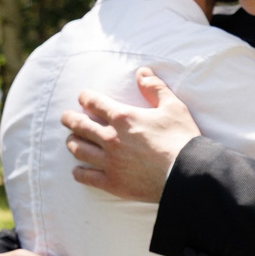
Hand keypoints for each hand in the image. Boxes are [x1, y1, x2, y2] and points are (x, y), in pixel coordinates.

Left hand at [63, 68, 199, 202]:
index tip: (84, 98)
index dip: (86, 97)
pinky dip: (79, 172)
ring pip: (78, 149)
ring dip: (72, 142)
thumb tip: (142, 72)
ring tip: (72, 140)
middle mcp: (110, 138)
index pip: (93, 102)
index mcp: (123, 117)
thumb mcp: (173, 107)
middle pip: (79, 125)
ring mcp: (109, 162)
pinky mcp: (112, 182)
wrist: (188, 173)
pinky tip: (78, 170)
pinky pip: (86, 176)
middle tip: (66, 117)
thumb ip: (155, 88)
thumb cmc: (182, 139)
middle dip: (69, 119)